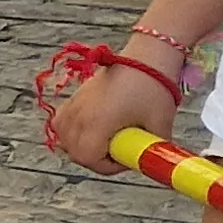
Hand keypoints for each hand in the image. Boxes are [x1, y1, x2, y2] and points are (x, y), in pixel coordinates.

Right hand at [46, 56, 178, 171]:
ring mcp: (74, 105)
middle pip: (73, 151)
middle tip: (118, 153)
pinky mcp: (75, 96)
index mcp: (96, 124)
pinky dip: (71, 130)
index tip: (125, 160)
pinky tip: (89, 129)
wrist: (148, 56)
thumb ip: (154, 149)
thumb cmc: (154, 88)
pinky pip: (61, 122)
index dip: (108, 167)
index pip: (88, 159)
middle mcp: (79, 115)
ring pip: (63, 137)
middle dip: (94, 158)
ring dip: (80, 145)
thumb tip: (155, 162)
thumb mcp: (161, 125)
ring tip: (103, 142)